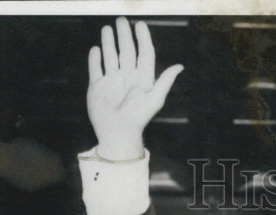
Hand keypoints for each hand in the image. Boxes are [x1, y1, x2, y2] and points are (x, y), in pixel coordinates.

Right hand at [87, 17, 182, 159]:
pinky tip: (96, 49)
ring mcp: (112, 82)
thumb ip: (165, 81)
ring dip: (109, 43)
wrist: (117, 133)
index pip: (144, 54)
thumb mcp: (154, 98)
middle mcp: (127, 78)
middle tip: (121, 20)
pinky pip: (95, 69)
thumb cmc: (138, 118)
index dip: (143, 39)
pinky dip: (95, 59)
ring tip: (108, 28)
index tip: (140, 24)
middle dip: (124, 36)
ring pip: (110, 57)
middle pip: (126, 51)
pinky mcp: (97, 87)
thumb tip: (180, 66)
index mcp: (142, 79)